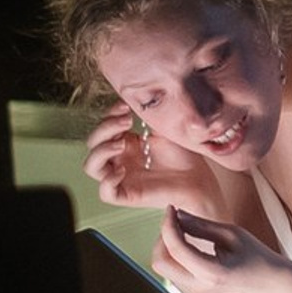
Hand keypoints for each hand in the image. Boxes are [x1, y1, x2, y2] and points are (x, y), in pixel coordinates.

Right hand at [84, 105, 221, 218]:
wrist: (200, 178)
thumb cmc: (184, 155)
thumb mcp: (166, 129)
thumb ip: (151, 116)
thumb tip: (139, 97)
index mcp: (125, 143)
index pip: (104, 128)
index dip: (108, 116)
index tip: (125, 106)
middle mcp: (118, 160)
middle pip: (93, 143)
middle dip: (104, 129)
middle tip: (127, 122)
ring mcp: (120, 177)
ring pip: (91, 167)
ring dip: (101, 151)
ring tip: (122, 143)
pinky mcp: (127, 195)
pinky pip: (105, 193)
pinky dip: (108, 181)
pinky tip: (123, 170)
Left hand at [154, 206, 291, 292]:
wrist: (266, 281)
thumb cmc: (254, 254)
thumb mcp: (233, 234)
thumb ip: (201, 225)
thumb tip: (176, 215)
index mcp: (212, 273)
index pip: (177, 249)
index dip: (169, 226)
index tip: (171, 208)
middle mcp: (197, 287)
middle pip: (160, 261)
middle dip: (163, 237)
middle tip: (177, 221)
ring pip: (162, 266)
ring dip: (167, 245)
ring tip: (183, 231)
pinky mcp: (188, 292)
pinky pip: (169, 270)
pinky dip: (172, 253)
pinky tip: (187, 244)